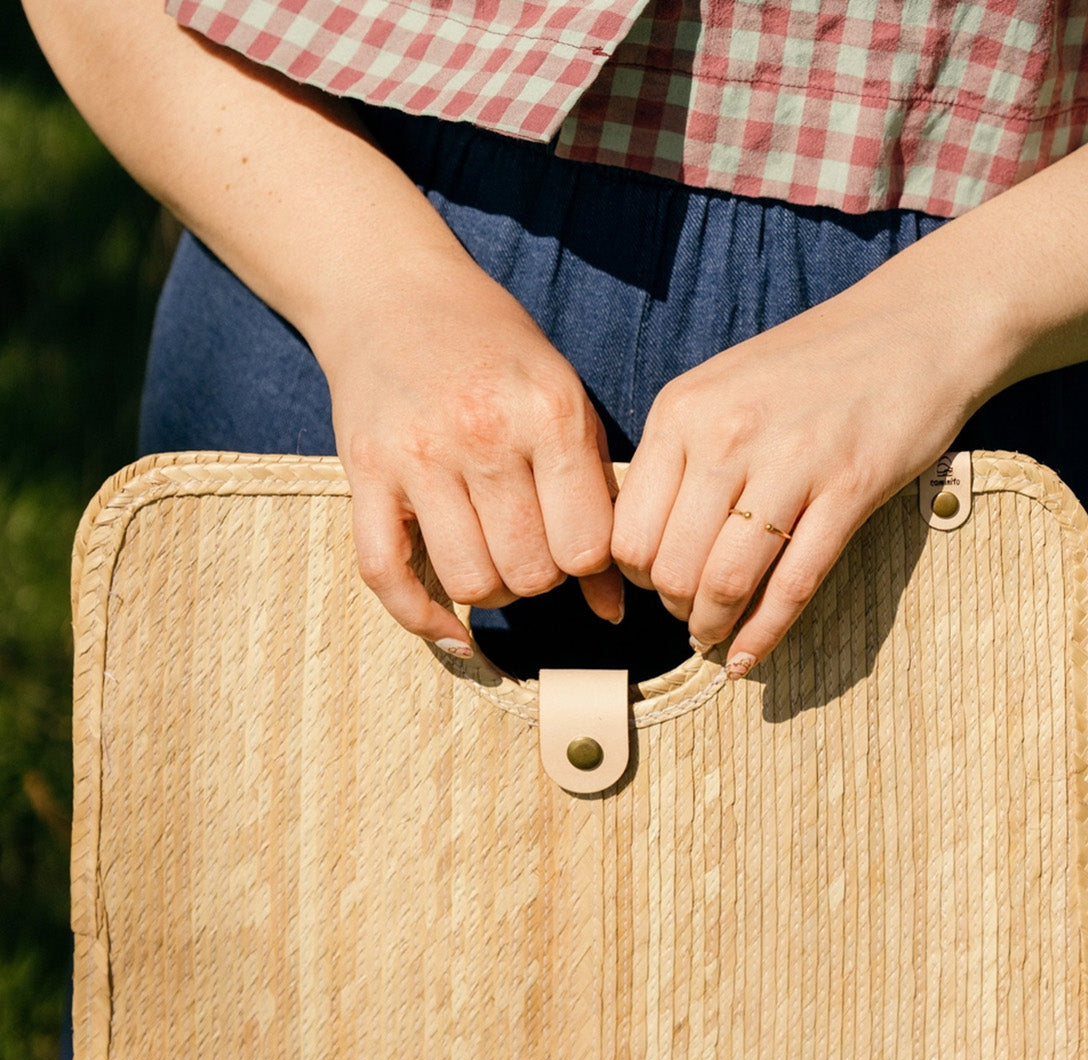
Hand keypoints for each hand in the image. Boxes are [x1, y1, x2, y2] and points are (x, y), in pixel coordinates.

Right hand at [322, 247, 622, 653]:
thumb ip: (596, 497)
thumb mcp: (562, 402)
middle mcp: (483, 435)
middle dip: (539, 577)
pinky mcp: (364, 473)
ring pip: (471, 582)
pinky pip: (388, 576)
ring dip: (490, 590)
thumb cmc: (493, 352)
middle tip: (530, 546)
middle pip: (531, 572)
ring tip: (491, 557)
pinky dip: (423, 619)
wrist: (392, 293)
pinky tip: (453, 628)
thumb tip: (613, 610)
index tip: (573, 542)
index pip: (587, 545)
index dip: (587, 562)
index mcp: (547, 413)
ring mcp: (418, 456)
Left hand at [611, 266, 998, 675]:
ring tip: (717, 636)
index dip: (639, 578)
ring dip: (716, 626)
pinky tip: (750, 658)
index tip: (659, 586)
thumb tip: (644, 545)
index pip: (628, 532)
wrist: (921, 325)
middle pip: (670, 567)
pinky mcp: (850, 489)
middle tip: (694, 615)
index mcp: (682, 411)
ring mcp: (790, 462)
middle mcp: (725, 434)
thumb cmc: (816, 365)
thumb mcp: (722, 389)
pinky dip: (765, 634)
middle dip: (677, 607)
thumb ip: (680, 456)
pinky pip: (793, 586)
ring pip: (724, 583)